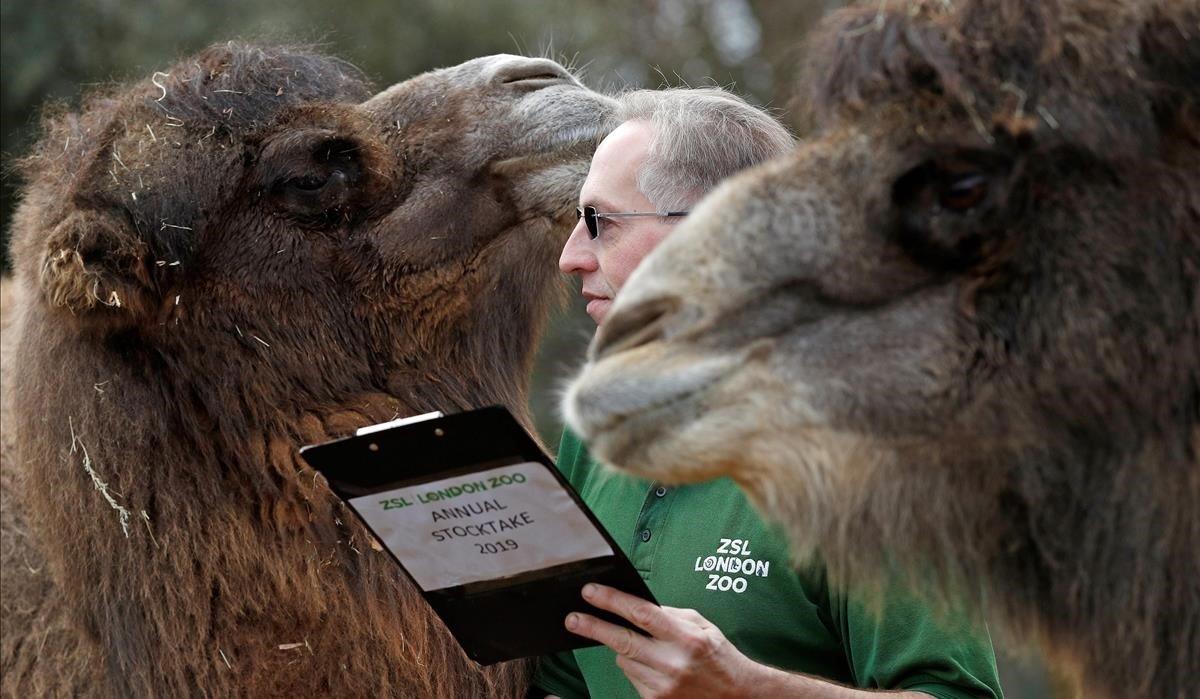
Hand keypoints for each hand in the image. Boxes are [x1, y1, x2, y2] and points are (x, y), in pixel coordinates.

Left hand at [565, 583, 755, 698]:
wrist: (736, 696)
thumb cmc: (718, 657)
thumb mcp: (701, 625)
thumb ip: (668, 616)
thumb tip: (634, 607)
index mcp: (686, 638)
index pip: (641, 614)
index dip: (612, 601)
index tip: (591, 592)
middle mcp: (672, 663)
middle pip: (621, 641)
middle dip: (593, 627)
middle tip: (572, 618)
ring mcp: (663, 686)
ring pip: (623, 660)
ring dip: (625, 650)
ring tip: (648, 649)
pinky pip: (632, 677)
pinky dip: (635, 668)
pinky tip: (655, 667)